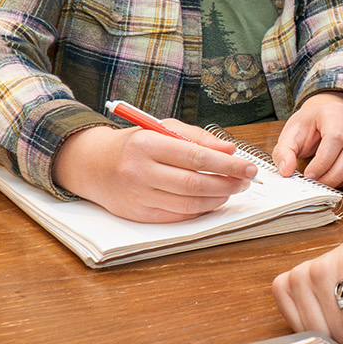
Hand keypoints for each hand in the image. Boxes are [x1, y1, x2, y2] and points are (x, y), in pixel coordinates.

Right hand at [51, 120, 255, 222]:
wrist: (93, 165)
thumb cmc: (135, 143)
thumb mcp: (162, 128)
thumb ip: (198, 138)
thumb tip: (230, 151)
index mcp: (147, 144)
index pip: (196, 157)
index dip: (228, 165)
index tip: (249, 166)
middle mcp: (140, 171)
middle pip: (195, 183)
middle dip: (227, 183)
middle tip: (245, 181)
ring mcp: (138, 196)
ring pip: (189, 202)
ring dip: (218, 198)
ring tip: (232, 189)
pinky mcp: (139, 214)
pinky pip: (178, 216)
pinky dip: (201, 209)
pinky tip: (212, 200)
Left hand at [275, 91, 342, 188]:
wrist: (324, 118)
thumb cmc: (308, 126)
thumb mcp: (290, 134)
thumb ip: (284, 152)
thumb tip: (286, 171)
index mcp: (334, 112)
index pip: (336, 137)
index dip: (323, 161)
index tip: (309, 175)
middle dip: (334, 174)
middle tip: (317, 184)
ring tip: (325, 182)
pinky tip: (340, 181)